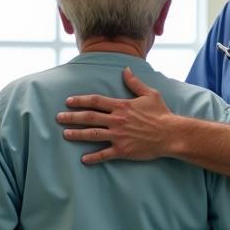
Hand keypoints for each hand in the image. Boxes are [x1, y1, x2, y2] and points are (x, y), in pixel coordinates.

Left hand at [56, 66, 175, 164]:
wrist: (171, 134)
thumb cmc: (161, 114)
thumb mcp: (149, 94)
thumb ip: (135, 83)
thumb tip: (126, 70)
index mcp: (121, 106)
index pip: (95, 101)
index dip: (80, 100)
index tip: (68, 101)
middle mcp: (116, 120)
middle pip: (89, 117)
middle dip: (71, 117)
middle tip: (58, 118)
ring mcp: (118, 136)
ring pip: (92, 134)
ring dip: (77, 134)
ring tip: (65, 134)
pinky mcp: (123, 150)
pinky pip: (105, 154)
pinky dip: (93, 157)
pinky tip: (83, 159)